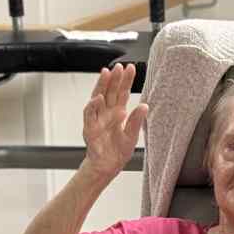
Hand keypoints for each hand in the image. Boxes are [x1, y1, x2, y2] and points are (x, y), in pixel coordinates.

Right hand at [82, 64, 146, 179]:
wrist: (107, 167)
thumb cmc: (117, 151)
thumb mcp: (132, 136)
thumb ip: (136, 121)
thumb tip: (145, 105)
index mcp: (117, 112)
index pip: (121, 92)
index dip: (125, 80)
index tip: (130, 68)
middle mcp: (106, 113)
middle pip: (109, 91)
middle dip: (113, 78)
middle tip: (118, 66)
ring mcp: (97, 119)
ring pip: (97, 97)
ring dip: (101, 85)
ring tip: (106, 73)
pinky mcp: (89, 128)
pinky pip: (89, 114)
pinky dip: (93, 106)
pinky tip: (99, 97)